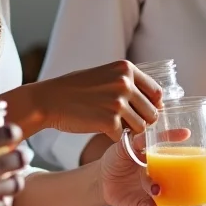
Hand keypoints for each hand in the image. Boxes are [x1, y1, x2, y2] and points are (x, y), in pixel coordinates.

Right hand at [29, 61, 162, 139]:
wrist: (49, 100)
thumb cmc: (75, 89)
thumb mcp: (105, 75)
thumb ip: (128, 83)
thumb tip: (156, 101)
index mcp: (126, 69)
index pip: (156, 93)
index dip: (151, 106)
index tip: (140, 112)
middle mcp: (125, 83)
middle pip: (152, 113)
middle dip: (141, 121)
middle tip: (123, 122)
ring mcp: (118, 102)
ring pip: (141, 127)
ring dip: (128, 130)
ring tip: (110, 124)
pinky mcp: (109, 121)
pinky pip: (123, 136)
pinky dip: (113, 136)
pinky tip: (98, 127)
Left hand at [99, 130, 188, 205]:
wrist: (101, 180)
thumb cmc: (115, 159)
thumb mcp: (123, 145)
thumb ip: (135, 141)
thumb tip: (147, 136)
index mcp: (157, 159)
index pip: (172, 151)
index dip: (177, 143)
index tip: (187, 133)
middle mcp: (160, 176)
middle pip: (177, 182)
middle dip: (183, 187)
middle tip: (182, 184)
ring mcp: (153, 192)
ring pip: (170, 201)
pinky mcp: (143, 205)